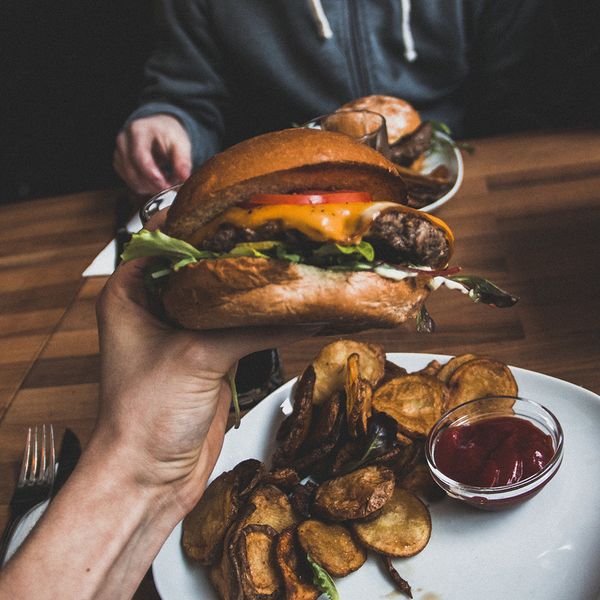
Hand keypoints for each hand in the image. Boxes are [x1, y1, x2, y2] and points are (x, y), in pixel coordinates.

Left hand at [93, 212, 311, 512]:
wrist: (150, 478)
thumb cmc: (145, 417)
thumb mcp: (196, 357)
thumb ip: (248, 326)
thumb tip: (301, 309)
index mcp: (131, 294)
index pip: (169, 240)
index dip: (206, 223)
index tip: (244, 208)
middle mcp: (156, 308)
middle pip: (203, 269)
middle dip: (241, 257)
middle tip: (279, 235)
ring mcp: (186, 333)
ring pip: (225, 300)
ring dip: (256, 292)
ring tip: (293, 265)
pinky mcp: (210, 358)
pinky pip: (241, 330)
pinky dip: (265, 322)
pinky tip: (295, 311)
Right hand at [113, 114, 191, 194]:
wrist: (158, 129)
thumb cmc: (169, 134)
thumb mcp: (181, 142)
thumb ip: (183, 160)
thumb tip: (184, 177)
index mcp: (138, 130)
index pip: (139, 155)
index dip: (151, 174)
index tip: (165, 185)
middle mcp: (123, 141)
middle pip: (133, 171)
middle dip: (153, 184)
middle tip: (172, 187)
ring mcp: (118, 153)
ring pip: (132, 181)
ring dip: (151, 187)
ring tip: (167, 179)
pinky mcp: (119, 165)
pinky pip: (132, 184)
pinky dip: (146, 187)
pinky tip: (157, 179)